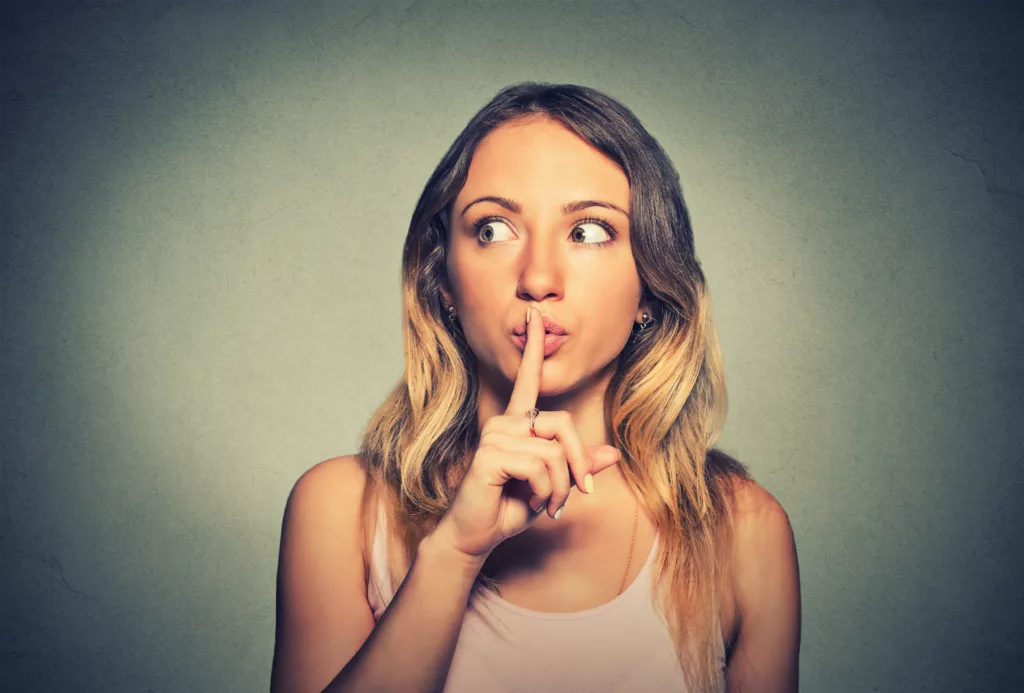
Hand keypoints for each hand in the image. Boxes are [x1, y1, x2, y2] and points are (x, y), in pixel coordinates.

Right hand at [430, 305, 622, 560]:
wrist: (477, 536)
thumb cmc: (510, 508)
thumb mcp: (554, 487)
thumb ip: (579, 467)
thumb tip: (614, 453)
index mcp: (517, 424)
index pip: (527, 379)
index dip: (533, 347)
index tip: (536, 317)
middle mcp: (505, 423)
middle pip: (563, 424)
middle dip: (579, 463)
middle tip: (577, 493)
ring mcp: (495, 435)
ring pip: (554, 451)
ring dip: (561, 487)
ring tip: (548, 505)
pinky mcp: (490, 454)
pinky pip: (540, 466)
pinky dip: (548, 492)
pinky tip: (535, 505)